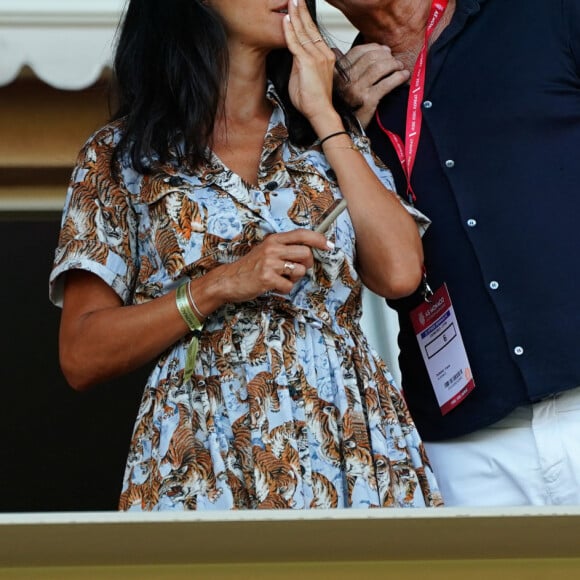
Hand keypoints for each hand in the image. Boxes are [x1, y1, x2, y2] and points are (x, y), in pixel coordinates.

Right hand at [220, 229, 331, 301]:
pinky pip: (289, 286)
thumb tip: (309, 251)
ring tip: (281, 278)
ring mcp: (270, 263)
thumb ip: (285, 248)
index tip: (329, 246)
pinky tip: (274, 286)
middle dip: (307, 264)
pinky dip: (285, 289)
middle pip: (306, 253)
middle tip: (296, 270)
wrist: (229, 280)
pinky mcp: (267, 278)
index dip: (319, 239)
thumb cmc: (250, 267)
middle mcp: (273, 248)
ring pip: (300, 270)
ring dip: (295, 278)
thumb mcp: (267, 251)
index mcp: (274, 239)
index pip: (302, 234)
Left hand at [282, 0, 337, 127]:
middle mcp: (323, 53)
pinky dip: (290, 31)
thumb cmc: (313, 100)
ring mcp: (317, 57)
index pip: (314, 33)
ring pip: (303, 32)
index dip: (306, 20)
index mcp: (324, 56)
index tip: (301, 8)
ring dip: (295, 15)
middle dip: (301, 11)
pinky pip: (296, 43)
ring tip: (291, 1)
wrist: (320, 112)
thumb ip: (299, 63)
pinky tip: (286, 20)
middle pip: (310, 28)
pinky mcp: (308, 62)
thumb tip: (293, 55)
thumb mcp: (305, 77)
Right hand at [334, 44, 409, 127]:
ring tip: (400, 68)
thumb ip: (348, 68)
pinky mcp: (367, 101)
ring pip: (380, 67)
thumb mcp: (342, 85)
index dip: (375, 48)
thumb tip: (367, 50)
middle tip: (395, 61)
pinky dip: (398, 77)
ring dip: (394, 65)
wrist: (347, 131)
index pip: (358, 51)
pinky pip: (386, 83)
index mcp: (338, 74)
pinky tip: (403, 76)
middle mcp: (345, 81)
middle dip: (387, 57)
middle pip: (371, 57)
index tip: (385, 51)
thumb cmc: (347, 108)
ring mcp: (356, 90)